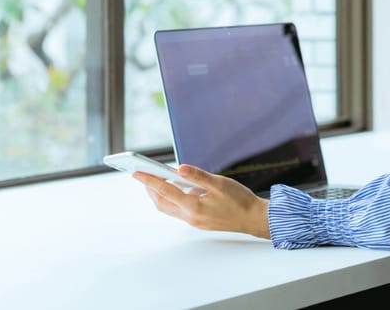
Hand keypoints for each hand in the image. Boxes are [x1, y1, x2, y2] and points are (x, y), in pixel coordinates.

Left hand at [134, 164, 270, 238]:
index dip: (149, 180)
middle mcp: (190, 216)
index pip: (165, 191)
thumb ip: (198, 176)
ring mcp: (194, 221)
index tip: (136, 172)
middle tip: (143, 174)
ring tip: (156, 179)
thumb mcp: (219, 183)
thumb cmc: (239, 200)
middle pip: (161, 202)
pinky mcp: (199, 221)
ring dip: (160, 195)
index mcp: (194, 206)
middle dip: (150, 189)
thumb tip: (179, 168)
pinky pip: (178, 210)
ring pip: (169, 208)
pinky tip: (177, 188)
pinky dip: (172, 199)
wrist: (253, 219)